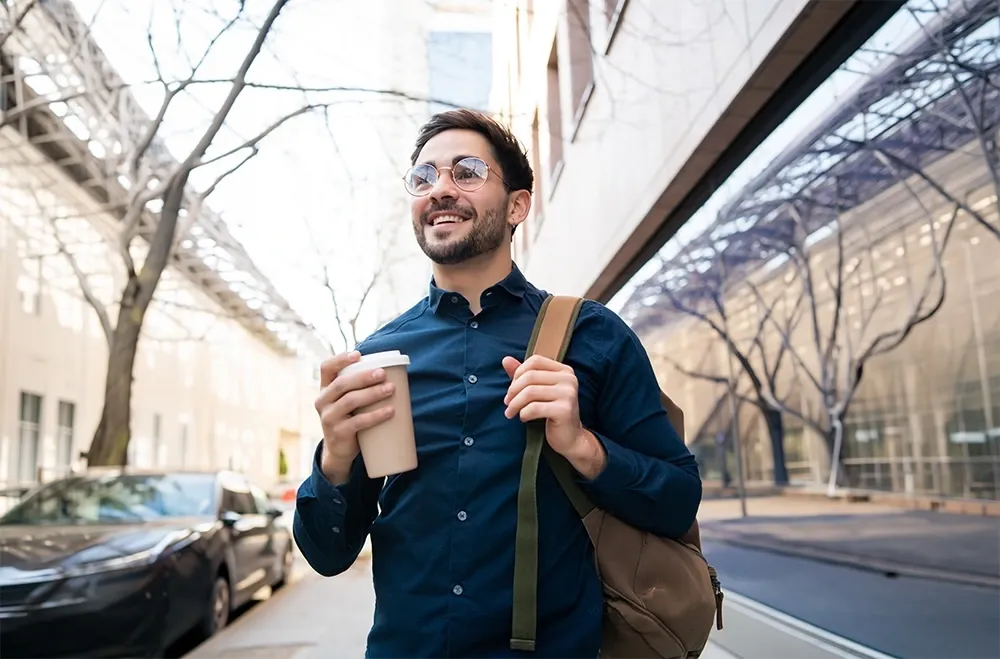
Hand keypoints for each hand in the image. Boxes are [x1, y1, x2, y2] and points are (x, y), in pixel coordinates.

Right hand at [315, 351, 395, 482]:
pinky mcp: (338, 433)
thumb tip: (391, 369)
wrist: (339, 450)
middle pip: (341, 383)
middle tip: (383, 373)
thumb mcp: (346, 401)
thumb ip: (358, 387)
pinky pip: (358, 422)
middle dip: (363, 376)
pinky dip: (376, 415)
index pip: (326, 368)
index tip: (358, 355)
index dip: (340, 359)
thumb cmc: (349, 417)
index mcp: (325, 389)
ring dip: (373, 393)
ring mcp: (328, 418)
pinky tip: (390, 411)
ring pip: (350, 400)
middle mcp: (322, 401)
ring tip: (391, 389)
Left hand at [502, 355, 585, 456]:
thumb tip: (505, 359)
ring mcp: (568, 394)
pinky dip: (523, 413)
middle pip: (530, 376)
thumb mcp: (538, 391)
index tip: (512, 389)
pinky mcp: (565, 410)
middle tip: (508, 403)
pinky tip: (523, 418)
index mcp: (564, 371)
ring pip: (530, 392)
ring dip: (515, 404)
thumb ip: (523, 375)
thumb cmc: (552, 412)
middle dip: (513, 391)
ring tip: (510, 412)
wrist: (570, 438)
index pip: (535, 361)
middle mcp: (569, 379)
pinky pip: (534, 408)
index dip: (518, 373)